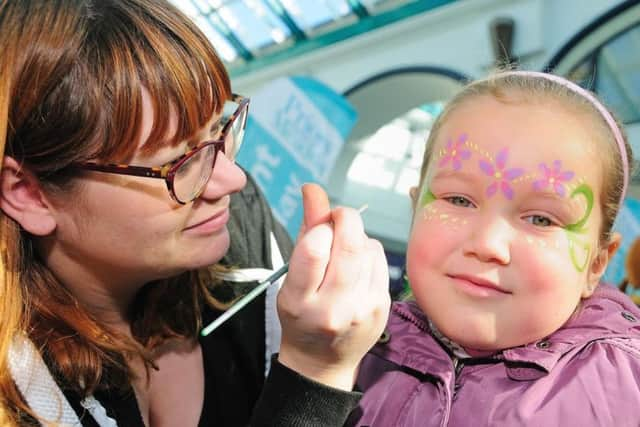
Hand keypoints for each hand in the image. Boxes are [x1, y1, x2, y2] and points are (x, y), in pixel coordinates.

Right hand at [277, 183, 390, 389]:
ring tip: (342, 253)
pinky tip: (357, 266)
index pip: (314, 247)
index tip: (319, 226)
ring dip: (356, 237)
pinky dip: (369, 252)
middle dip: (345, 219)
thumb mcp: (291, 276)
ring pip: (368, 247)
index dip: (320, 225)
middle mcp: (333, 308)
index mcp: (300, 300)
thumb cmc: (301, 314)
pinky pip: (380, 258)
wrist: (322, 360)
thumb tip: (312, 188)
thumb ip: (305, 229)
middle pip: (350, 244)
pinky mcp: (383, 305)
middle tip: (336, 220)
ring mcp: (363, 309)